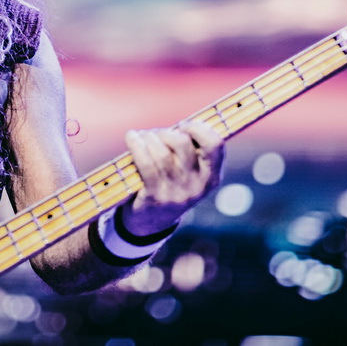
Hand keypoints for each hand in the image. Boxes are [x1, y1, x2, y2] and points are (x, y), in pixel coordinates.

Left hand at [121, 120, 223, 236]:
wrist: (152, 222)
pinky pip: (145, 163)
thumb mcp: (190, 173)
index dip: (199, 128)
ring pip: (161, 152)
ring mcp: (175, 192)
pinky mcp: (154, 196)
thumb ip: (191, 150)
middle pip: (182, 143)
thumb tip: (181, 123)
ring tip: (141, 137)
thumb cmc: (171, 184)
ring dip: (148, 137)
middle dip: (166, 132)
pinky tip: (131, 137)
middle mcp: (196, 185)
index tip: (184, 125)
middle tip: (157, 135)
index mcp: (211, 176)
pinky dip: (136, 145)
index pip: (215, 144)